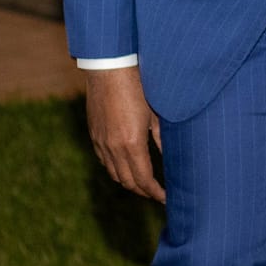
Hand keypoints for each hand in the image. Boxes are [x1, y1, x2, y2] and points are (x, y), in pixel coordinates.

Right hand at [85, 66, 164, 201]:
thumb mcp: (158, 111)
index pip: (143, 179)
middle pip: (127, 181)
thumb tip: (172, 157)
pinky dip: (116, 169)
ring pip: (114, 173)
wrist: (110, 67)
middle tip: (158, 194)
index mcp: (131, 143)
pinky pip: (104, 160)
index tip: (166, 198)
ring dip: (129, 182)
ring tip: (145, 184)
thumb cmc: (139, 84)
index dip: (155, 192)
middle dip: (143, 191)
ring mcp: (100, 142)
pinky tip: (127, 166)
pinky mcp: (94, 134)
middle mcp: (113, 147)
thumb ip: (163, 137)